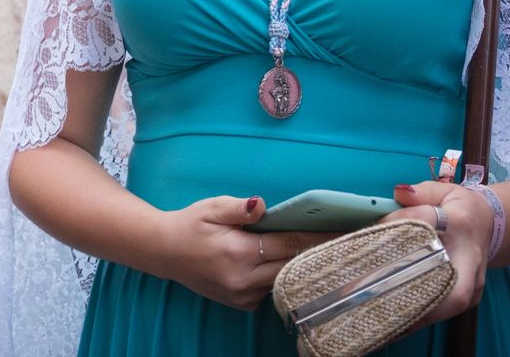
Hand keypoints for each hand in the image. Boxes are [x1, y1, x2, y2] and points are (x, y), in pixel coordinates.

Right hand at [152, 195, 334, 311]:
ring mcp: (243, 296)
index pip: (288, 244)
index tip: (341, 230)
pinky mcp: (242, 303)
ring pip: (284, 280)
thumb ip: (238, 207)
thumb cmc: (190, 224)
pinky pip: (272, 289)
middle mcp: (243, 280)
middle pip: (292, 266)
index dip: (316, 236)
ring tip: (324, 249)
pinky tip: (290, 261)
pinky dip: (282, 275)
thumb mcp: (211, 208)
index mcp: (238, 253)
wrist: (164, 252)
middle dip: (317, 252)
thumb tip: (262, 205)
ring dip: (301, 265)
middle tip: (344, 239)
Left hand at [386, 182, 492, 327]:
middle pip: (453, 284)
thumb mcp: (443, 191)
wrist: (488, 224)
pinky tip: (397, 320)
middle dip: (418, 294)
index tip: (374, 230)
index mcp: (460, 222)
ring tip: (384, 313)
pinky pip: (447, 311)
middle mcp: (470, 256)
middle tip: (379, 293)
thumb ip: (420, 192)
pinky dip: (423, 316)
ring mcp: (474, 281)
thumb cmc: (460, 207)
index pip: (426, 224)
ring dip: (418, 311)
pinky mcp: (471, 296)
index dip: (398, 226)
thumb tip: (399, 192)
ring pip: (450, 303)